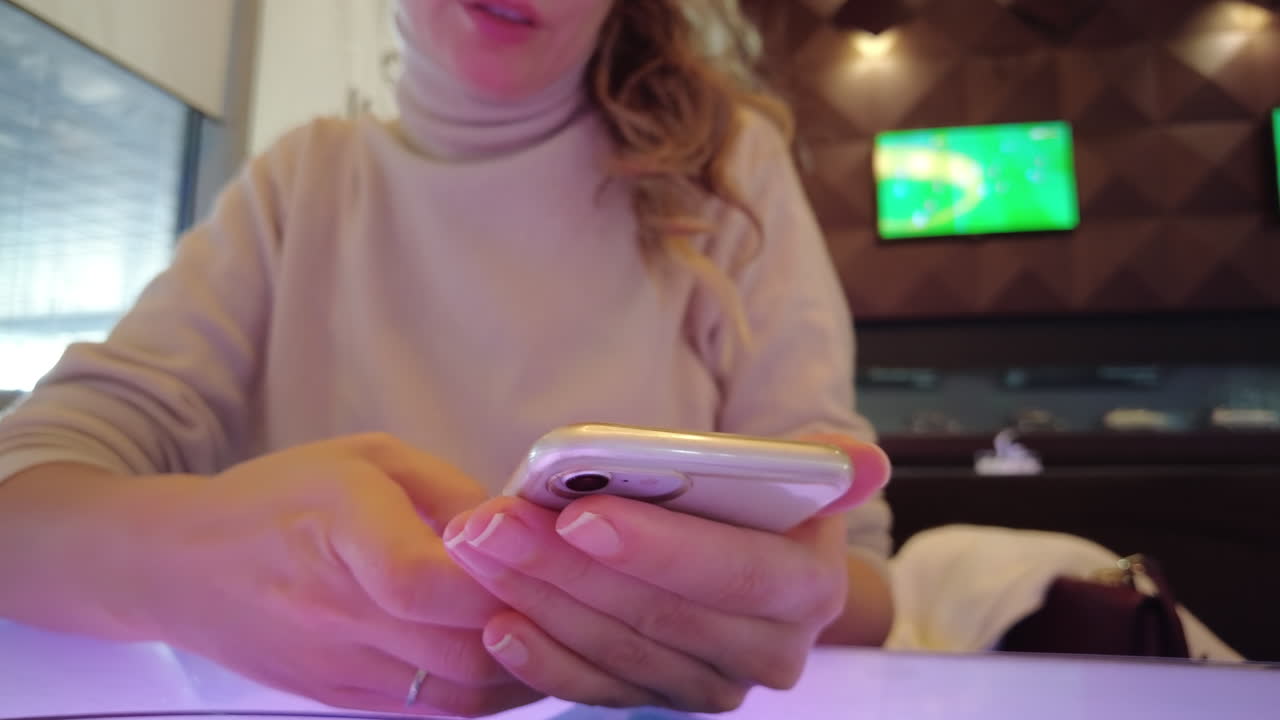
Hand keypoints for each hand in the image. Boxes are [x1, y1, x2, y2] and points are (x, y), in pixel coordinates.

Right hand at [90, 433, 542, 715]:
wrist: (181, 566)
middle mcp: (336, 608)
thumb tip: (522, 528)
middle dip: (532, 629)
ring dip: (520, 671)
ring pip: (457, 693)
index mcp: (340, 527)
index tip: (539, 561)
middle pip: (460, 648)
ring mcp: (338, 665)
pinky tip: (513, 662)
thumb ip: (451, 490)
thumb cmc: (281, 497)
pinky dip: (485, 693)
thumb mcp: (368, 458)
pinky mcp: (342, 698)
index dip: (497, 580)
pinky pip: (433, 710)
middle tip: (574, 602)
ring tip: (555, 635)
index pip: (425, 581)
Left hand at [442, 435, 890, 711]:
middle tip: (495, 523)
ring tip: (481, 550)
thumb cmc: (744, 497)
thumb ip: (813, 464)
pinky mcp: (667, 703)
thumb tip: (867, 462)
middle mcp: (774, 651)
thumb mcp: (777, 471)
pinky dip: (544, 661)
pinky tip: (499, 623)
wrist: (730, 546)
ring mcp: (718, 686)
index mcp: (810, 585)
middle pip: (661, 615)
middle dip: (567, 566)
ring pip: (620, 651)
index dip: (658, 547)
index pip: (734, 573)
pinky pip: (599, 692)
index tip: (580, 514)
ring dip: (540, 600)